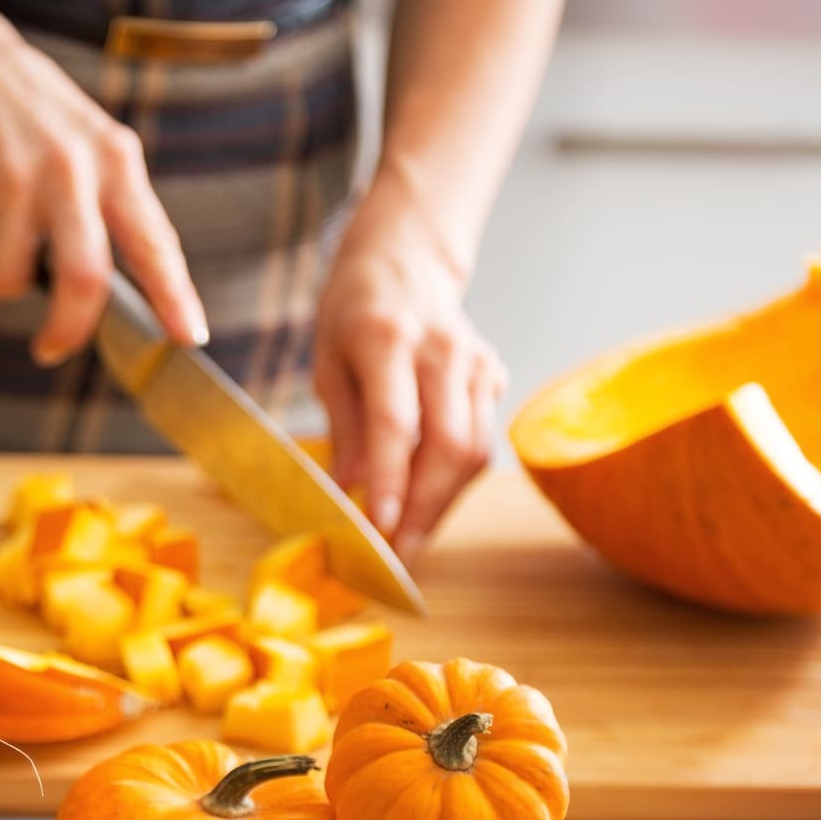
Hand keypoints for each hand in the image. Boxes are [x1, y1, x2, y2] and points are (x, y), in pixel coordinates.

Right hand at [0, 0, 207, 362]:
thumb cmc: (37, 116)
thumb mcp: (93, 143)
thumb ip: (114, 207)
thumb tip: (129, 297)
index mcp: (116, 159)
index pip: (154, 242)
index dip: (174, 297)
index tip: (188, 338)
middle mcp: (71, 166)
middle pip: (83, 277)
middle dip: (68, 329)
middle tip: (53, 349)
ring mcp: (15, 175)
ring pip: (10, 278)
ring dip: (3, 277)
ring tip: (2, 233)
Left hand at [312, 188, 505, 560]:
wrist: (405, 261)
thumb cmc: (353, 312)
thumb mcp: (327, 362)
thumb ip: (343, 427)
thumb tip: (349, 493)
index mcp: (387, 339)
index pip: (397, 422)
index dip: (392, 481)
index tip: (381, 529)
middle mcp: (441, 351)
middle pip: (448, 446)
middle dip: (423, 512)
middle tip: (395, 558)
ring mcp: (476, 363)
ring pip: (473, 452)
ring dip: (440, 506)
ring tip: (407, 543)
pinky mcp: (494, 374)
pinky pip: (479, 442)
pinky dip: (452, 483)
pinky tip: (425, 505)